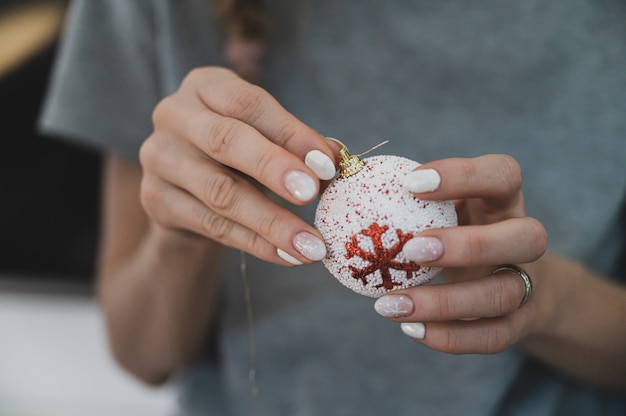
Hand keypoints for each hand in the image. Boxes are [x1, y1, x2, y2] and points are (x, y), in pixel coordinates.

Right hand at [139, 67, 337, 264]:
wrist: (189, 189)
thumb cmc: (238, 153)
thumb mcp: (267, 138)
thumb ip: (299, 145)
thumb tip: (338, 161)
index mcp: (206, 85)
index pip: (249, 103)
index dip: (290, 133)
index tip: (327, 164)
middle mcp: (174, 114)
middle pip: (225, 140)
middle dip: (272, 168)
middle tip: (310, 194)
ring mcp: (158, 157)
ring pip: (219, 192)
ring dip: (271, 221)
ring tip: (311, 245)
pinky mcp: (155, 199)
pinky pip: (212, 225)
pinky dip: (255, 243)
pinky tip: (287, 255)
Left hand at [374, 155, 548, 352]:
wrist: (497, 275)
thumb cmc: (448, 226)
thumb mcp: (433, 203)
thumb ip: (390, 185)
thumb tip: (333, 165)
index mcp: (502, 199)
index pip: (503, 174)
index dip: (464, 175)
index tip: (410, 183)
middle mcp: (522, 237)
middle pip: (526, 237)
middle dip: (468, 245)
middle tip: (410, 250)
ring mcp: (527, 282)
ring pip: (504, 293)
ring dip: (446, 302)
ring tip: (390, 305)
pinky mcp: (519, 323)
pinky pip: (494, 336)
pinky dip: (451, 337)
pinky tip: (409, 328)